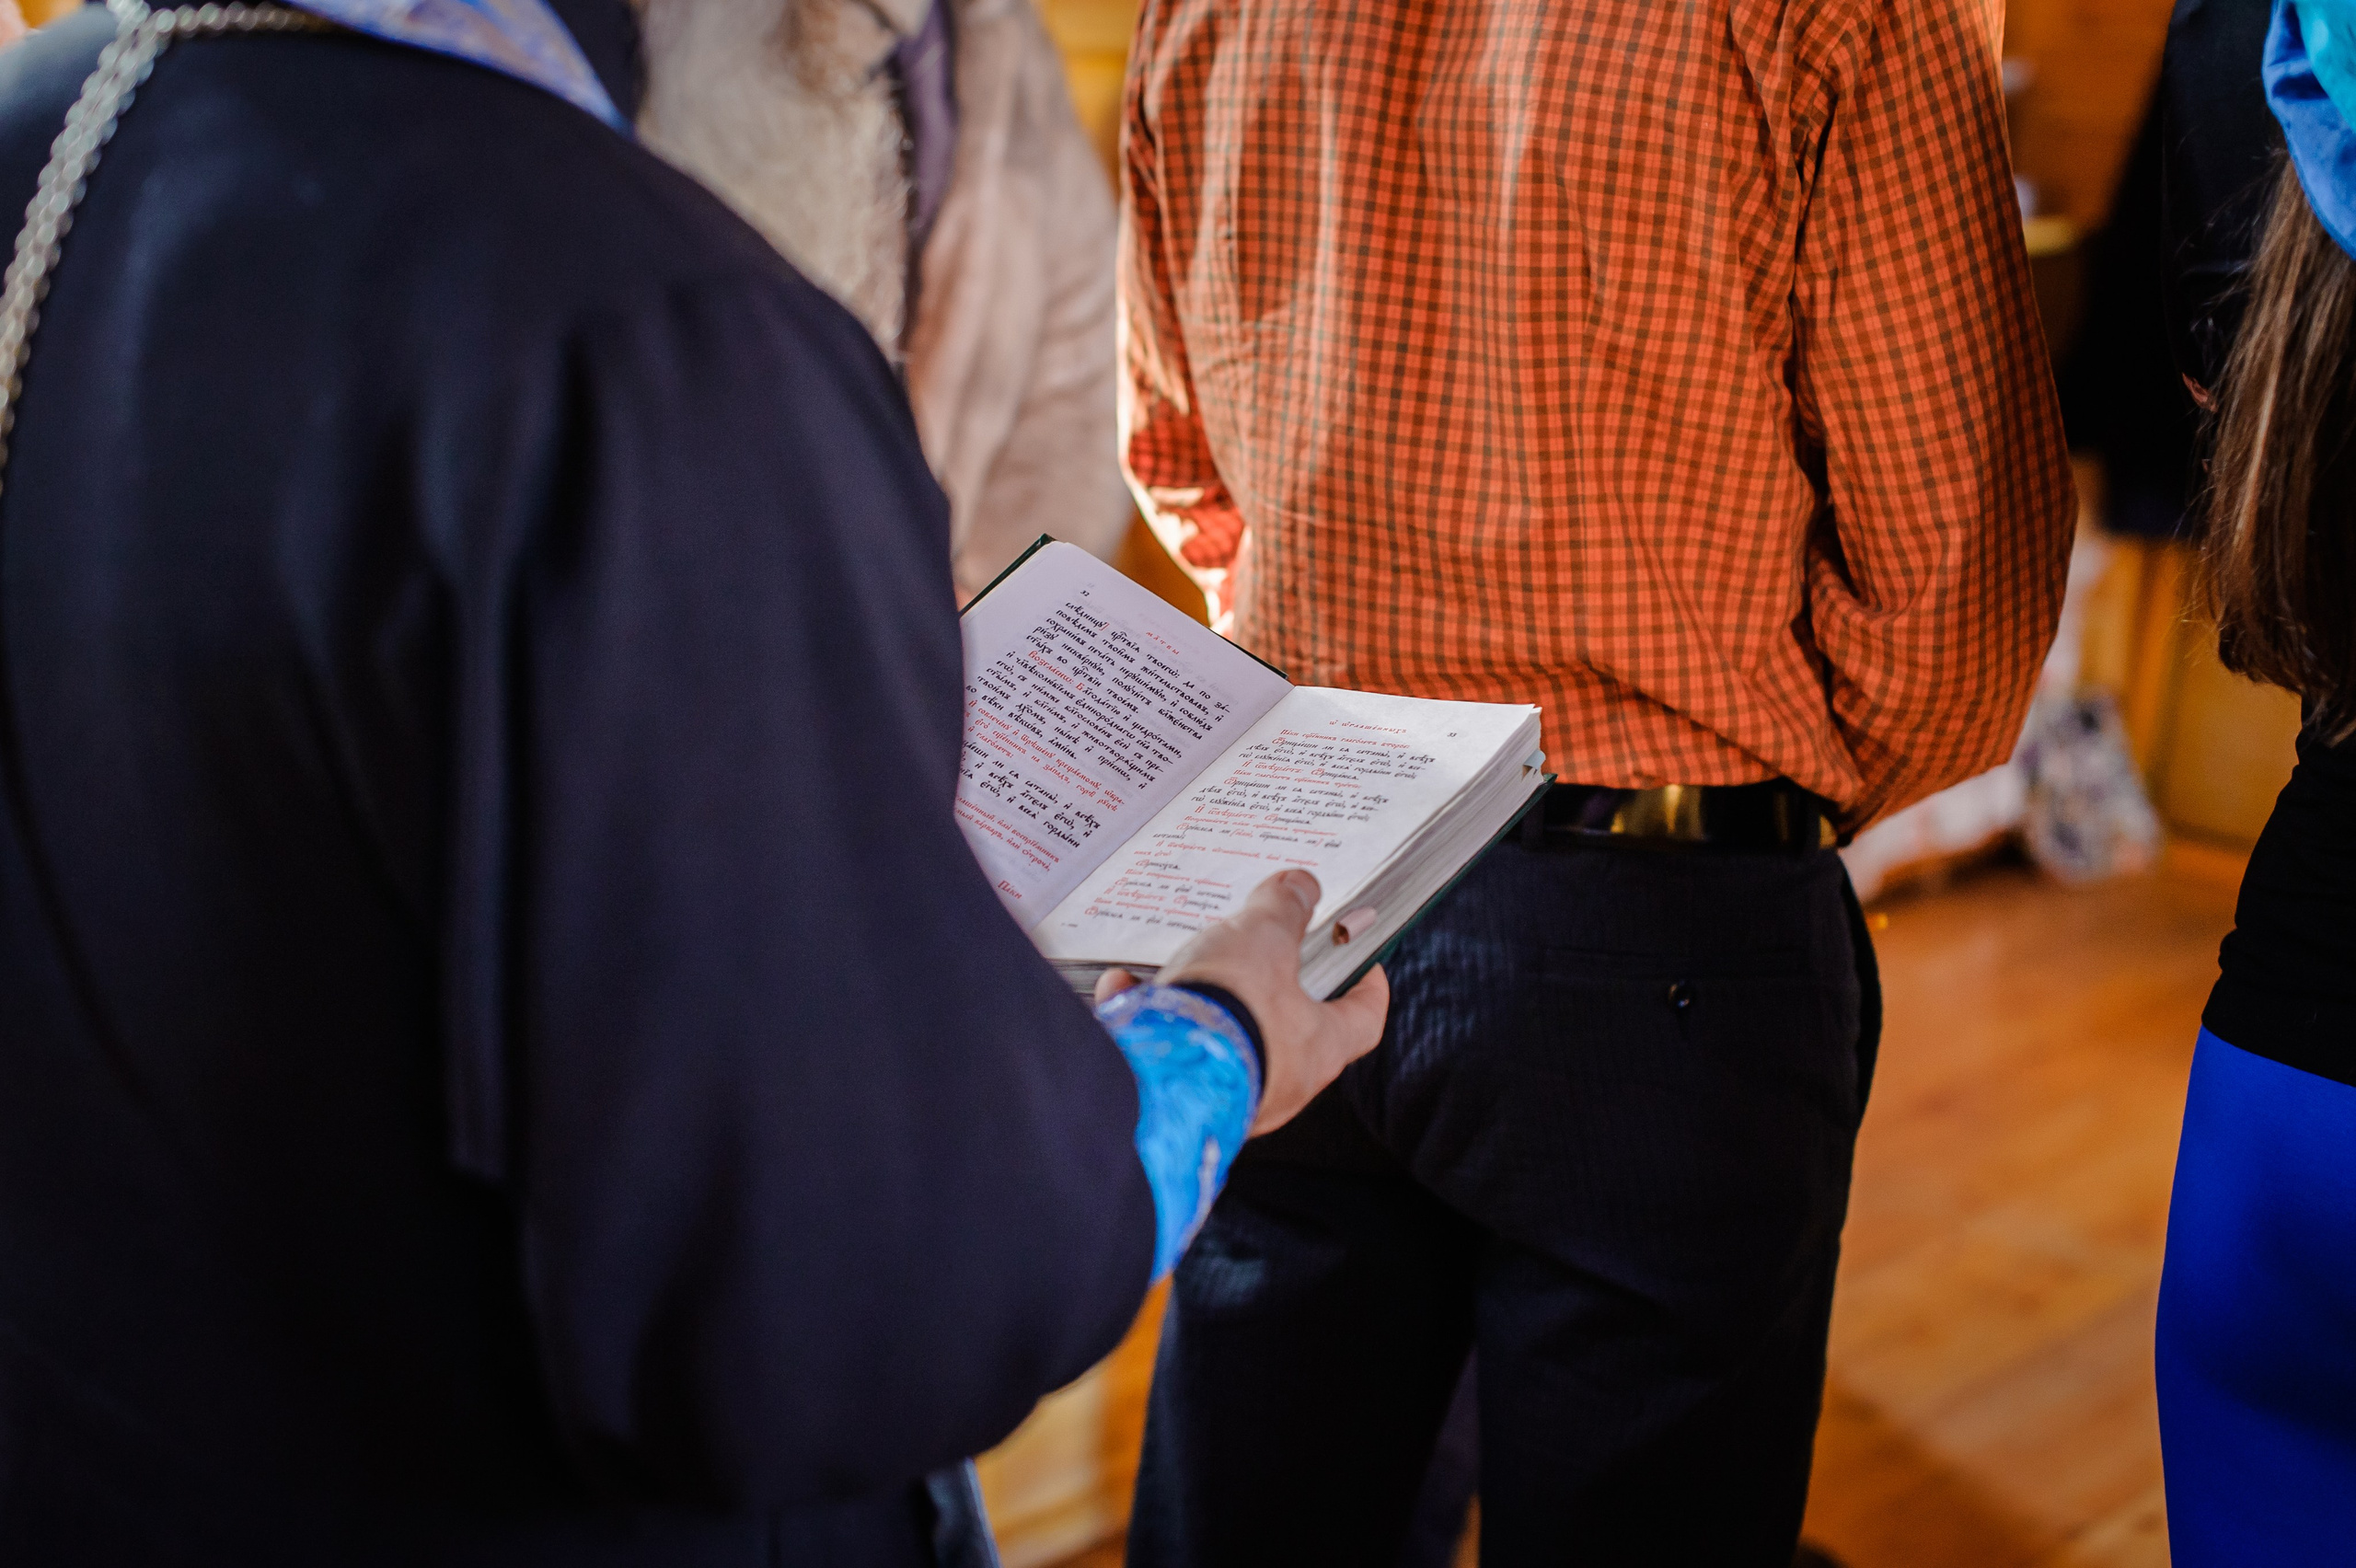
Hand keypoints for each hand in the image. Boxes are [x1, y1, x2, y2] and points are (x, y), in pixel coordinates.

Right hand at [1094, 870, 1388, 1133]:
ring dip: (1204, 1005)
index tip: (1365, 966)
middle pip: (1290, 1030)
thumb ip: (1283, 909)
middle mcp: (1280, 1084)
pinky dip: (1150, 1020)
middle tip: (1257, 955)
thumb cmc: (1227, 1015)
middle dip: (1270, 990)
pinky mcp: (1178, 1098)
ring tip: (1178, 970)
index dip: (1368, 989)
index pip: (1364, 1020)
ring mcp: (1229, 1097)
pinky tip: (1125, 992)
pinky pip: (1169, 1052)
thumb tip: (1301, 886)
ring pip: (1226, 1041)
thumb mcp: (1262, 939)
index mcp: (1318, 1049)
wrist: (1155, 1073)